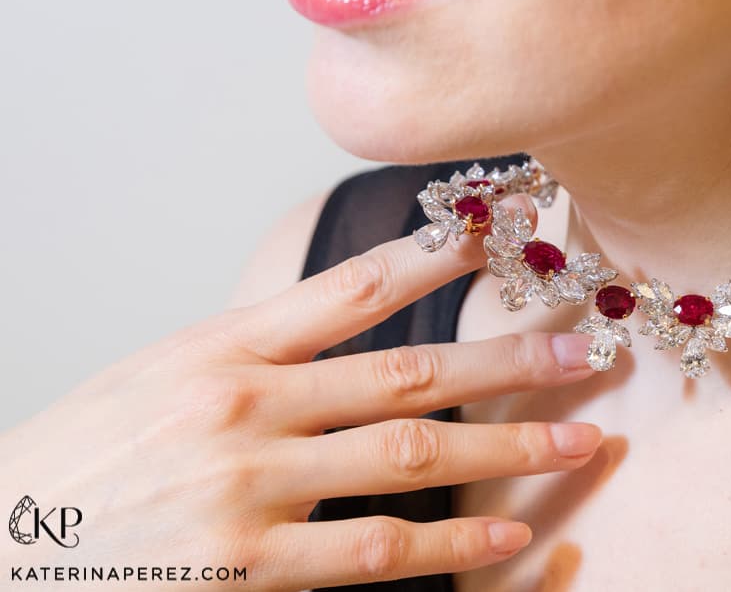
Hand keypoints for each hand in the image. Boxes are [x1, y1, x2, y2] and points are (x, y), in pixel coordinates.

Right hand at [0, 196, 602, 589]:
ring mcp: (247, 487)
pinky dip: (452, 543)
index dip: (437, 256)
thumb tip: (343, 321)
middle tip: (585, 348)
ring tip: (577, 441)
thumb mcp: (157, 377)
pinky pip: (375, 551)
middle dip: (509, 358)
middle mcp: (243, 407)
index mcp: (222, 349)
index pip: (351, 288)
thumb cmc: (80, 464)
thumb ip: (254, 351)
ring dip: (507, 448)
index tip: (503, 235)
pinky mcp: (246, 568)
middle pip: (408, 370)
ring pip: (411, 454)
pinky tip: (510, 534)